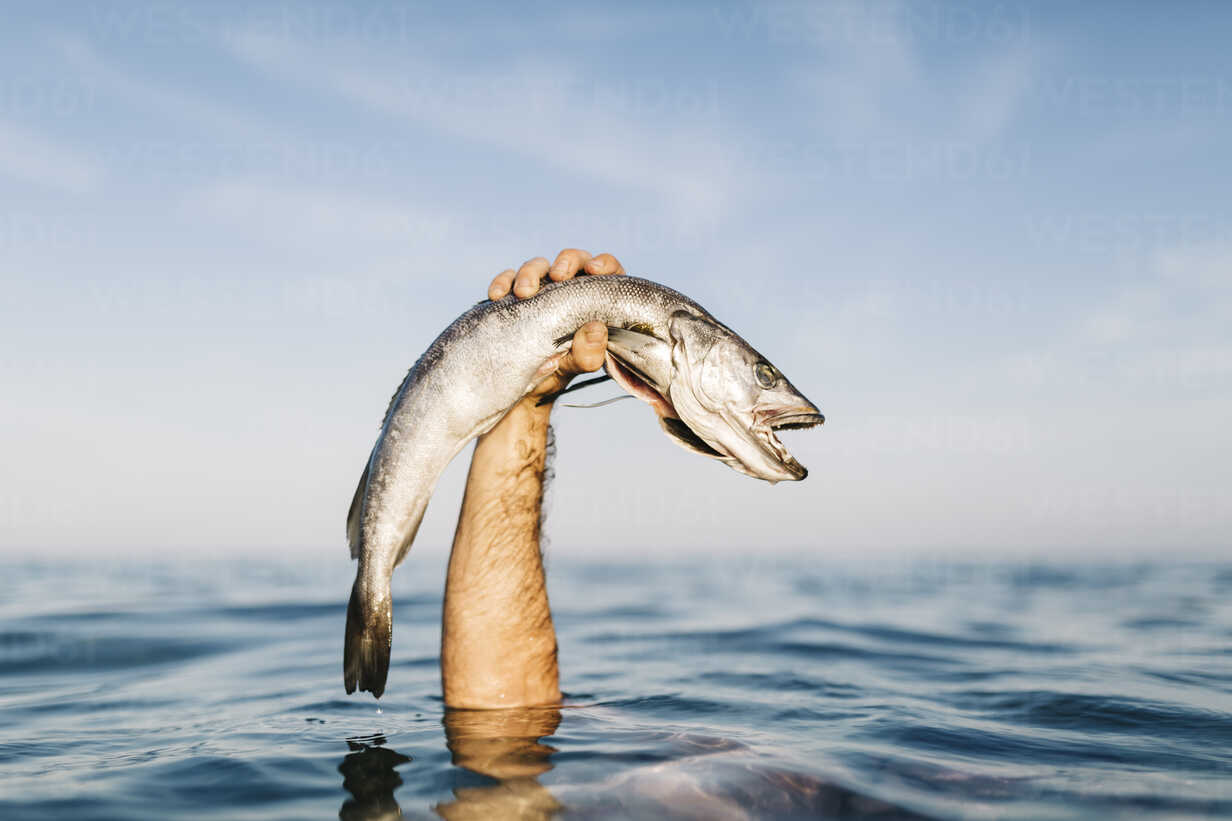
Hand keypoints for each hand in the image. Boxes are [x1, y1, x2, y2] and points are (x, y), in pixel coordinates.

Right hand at [487, 248, 625, 400]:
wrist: (522, 388)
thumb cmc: (558, 372)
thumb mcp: (574, 367)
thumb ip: (589, 354)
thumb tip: (596, 329)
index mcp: (593, 301)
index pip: (607, 271)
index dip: (603, 263)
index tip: (593, 269)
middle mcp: (568, 290)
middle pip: (572, 260)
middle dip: (565, 262)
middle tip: (558, 276)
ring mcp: (540, 290)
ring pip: (538, 266)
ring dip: (530, 273)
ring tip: (523, 293)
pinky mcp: (513, 296)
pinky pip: (508, 280)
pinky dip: (503, 282)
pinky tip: (497, 295)